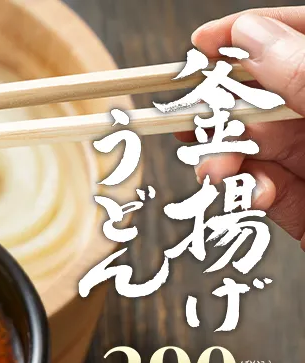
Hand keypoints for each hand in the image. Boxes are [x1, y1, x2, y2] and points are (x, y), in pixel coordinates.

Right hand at [179, 7, 304, 249]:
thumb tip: (249, 33)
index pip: (297, 37)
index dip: (248, 32)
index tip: (200, 42)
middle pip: (264, 94)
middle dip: (223, 108)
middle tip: (191, 118)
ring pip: (254, 143)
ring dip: (225, 154)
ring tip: (216, 169)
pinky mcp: (304, 208)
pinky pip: (262, 190)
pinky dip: (246, 192)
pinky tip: (252, 194)